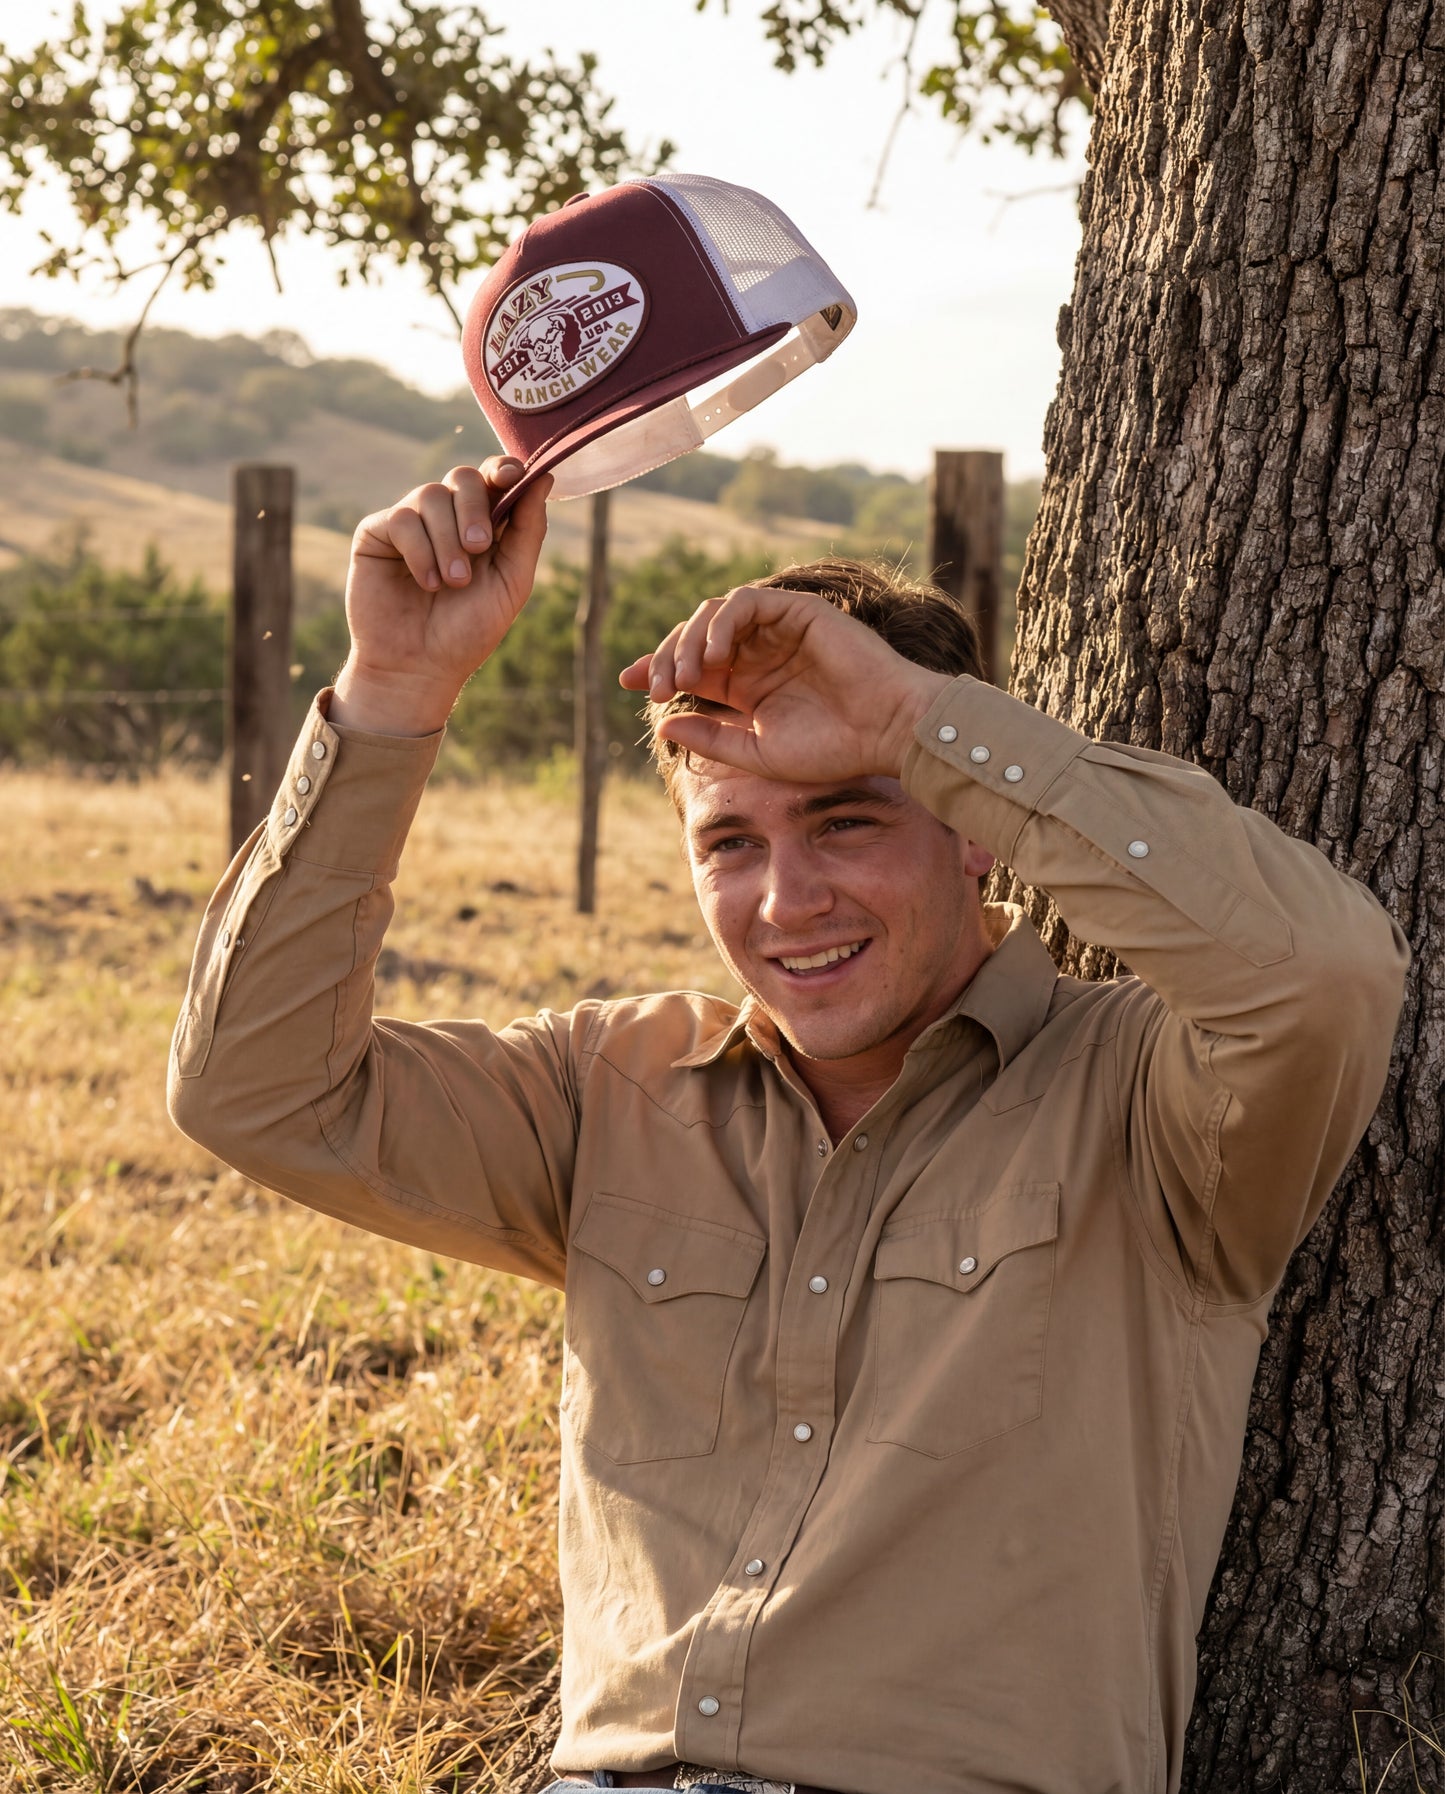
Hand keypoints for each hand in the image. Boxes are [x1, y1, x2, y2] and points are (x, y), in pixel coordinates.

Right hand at [332, 458, 550, 734]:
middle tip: (478, 548)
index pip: (493, 478)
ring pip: (430, 495)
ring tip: (452, 583)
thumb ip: (527, 530)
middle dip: (474, 508)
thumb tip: (545, 477)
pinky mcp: (377, 533)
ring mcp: (411, 523)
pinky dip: (419, 551)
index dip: (503, 468)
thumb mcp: (512, 581)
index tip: (511, 476)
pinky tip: (427, 584)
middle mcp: (446, 518)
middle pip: (463, 478)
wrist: (420, 667)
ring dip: (447, 541)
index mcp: (483, 525)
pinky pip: (401, 518)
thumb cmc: (468, 631)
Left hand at [619, 585, 951, 783]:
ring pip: (713, 614)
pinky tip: (715, 657)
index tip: (625, 681)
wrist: (885, 733)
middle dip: (665, 656)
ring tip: (685, 675)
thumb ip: (710, 736)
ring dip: (690, 641)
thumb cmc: (832, 750)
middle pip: (694, 637)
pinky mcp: (798, 611)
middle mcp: (759, 653)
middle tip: (654, 685)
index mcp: (748, 685)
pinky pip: (745, 602)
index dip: (654, 667)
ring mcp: (778, 630)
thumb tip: (661, 721)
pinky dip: (722, 623)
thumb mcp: (757, 752)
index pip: (691, 666)